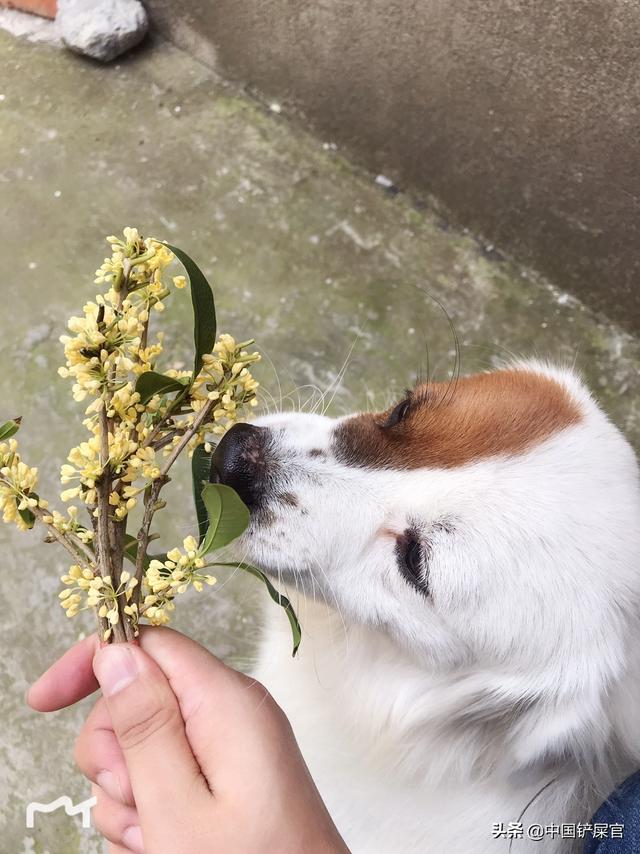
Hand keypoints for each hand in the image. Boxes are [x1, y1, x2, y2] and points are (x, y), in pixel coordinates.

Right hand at [28, 627, 347, 853]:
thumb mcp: (179, 806)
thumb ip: (145, 723)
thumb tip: (116, 653)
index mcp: (227, 701)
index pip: (150, 643)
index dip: (95, 662)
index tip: (46, 700)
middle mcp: (232, 713)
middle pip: (141, 698)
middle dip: (115, 753)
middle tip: (133, 803)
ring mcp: (231, 748)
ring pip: (146, 746)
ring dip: (131, 795)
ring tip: (156, 838)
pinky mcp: (229, 779)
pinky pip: (167, 778)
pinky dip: (151, 813)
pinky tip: (163, 844)